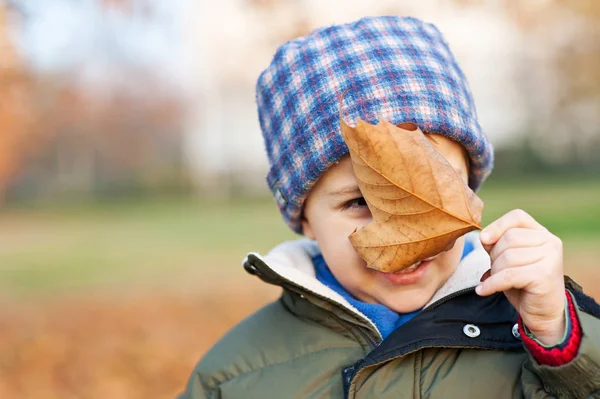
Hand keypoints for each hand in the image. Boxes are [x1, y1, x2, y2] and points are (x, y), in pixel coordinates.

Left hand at [476, 209, 565, 345]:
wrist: (543, 313)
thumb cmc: (523, 284)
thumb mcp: (508, 259)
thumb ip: (498, 244)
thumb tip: (483, 237)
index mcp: (542, 233)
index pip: (517, 217)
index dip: (497, 226)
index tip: (483, 240)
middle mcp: (550, 242)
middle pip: (508, 239)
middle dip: (494, 256)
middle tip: (496, 271)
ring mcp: (550, 258)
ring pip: (507, 258)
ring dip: (495, 272)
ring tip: (497, 280)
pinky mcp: (545, 275)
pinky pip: (508, 276)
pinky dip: (492, 284)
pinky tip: (483, 290)